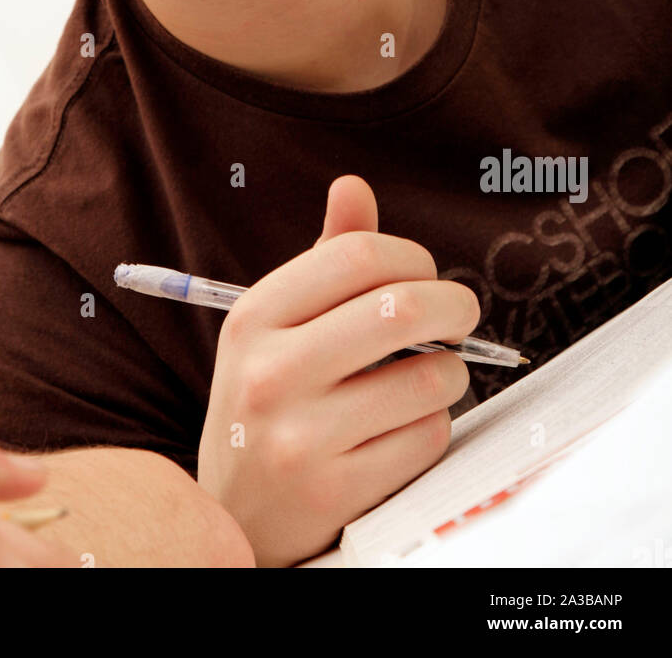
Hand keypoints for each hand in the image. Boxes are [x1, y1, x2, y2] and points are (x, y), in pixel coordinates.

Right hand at [197, 175, 478, 566]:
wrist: (236, 511)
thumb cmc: (271, 397)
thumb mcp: (278, 324)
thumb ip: (325, 257)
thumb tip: (353, 185)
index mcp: (254, 317)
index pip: (359, 255)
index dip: (413, 257)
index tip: (423, 275)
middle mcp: (269, 373)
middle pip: (402, 308)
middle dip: (454, 305)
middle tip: (460, 315)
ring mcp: (300, 438)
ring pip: (428, 378)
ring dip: (449, 372)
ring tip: (429, 376)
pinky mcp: (336, 492)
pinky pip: (427, 437)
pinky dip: (434, 426)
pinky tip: (407, 426)